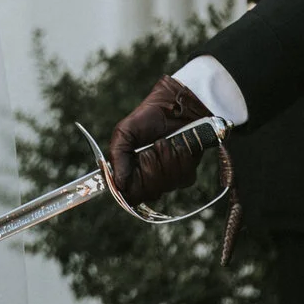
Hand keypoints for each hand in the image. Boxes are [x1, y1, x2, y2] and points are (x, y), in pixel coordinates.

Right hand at [105, 75, 209, 204]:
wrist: (174, 109)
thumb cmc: (146, 119)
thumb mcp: (124, 133)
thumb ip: (117, 157)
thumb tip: (119, 184)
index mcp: (130, 172)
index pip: (131, 195)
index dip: (134, 184)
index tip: (136, 164)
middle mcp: (148, 180)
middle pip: (149, 191)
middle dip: (150, 166)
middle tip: (149, 149)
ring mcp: (168, 179)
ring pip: (167, 184)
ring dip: (166, 159)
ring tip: (163, 143)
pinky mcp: (186, 175)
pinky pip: (183, 177)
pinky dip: (181, 159)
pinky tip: (177, 146)